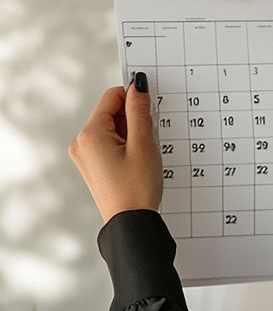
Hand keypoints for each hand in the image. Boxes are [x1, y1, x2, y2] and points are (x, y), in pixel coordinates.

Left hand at [68, 73, 163, 223]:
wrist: (131, 224)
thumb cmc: (136, 189)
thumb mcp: (143, 145)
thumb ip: (139, 112)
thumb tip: (137, 86)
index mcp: (90, 134)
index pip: (112, 97)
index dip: (134, 98)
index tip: (151, 107)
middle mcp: (81, 142)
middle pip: (111, 114)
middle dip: (133, 122)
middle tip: (148, 142)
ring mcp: (85, 156)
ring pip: (112, 131)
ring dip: (131, 136)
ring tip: (142, 158)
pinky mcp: (92, 167)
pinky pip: (110, 146)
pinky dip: (126, 148)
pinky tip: (136, 164)